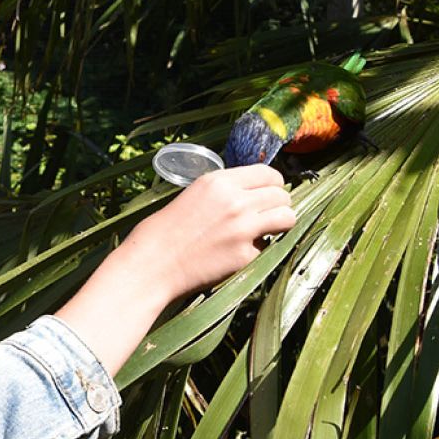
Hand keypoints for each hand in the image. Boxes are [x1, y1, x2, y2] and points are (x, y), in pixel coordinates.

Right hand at [55, 164, 293, 376]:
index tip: (270, 193)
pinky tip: (237, 254)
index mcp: (219, 181)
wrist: (151, 265)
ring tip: (267, 231)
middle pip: (281, 195)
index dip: (273, 184)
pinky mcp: (245, 255)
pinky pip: (267, 247)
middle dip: (278, 204)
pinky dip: (257, 251)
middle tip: (268, 215)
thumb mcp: (193, 195)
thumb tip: (251, 194)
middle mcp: (236, 200)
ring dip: (280, 224)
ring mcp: (244, 228)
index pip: (268, 173)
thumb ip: (223, 191)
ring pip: (287, 217)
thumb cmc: (163, 232)